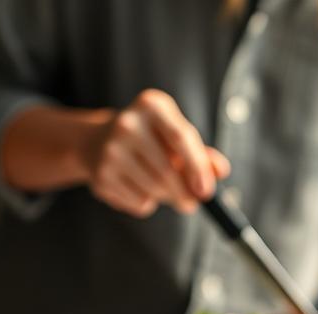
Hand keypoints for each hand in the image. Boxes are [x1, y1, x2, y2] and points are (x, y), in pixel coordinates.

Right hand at [80, 89, 229, 216]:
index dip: (197, 167)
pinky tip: (140, 188)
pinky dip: (148, 204)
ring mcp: (110, 149)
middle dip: (184, 193)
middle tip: (192, 203)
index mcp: (152, 105)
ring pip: (154, 190)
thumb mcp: (176, 136)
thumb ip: (202, 153)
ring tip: (166, 191)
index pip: (181, 137)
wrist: (97, 142)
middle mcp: (127, 123)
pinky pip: (138, 202)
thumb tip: (220, 171)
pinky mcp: (101, 175)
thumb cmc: (151, 140)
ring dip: (168, 198)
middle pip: (166, 170)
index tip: (206, 192)